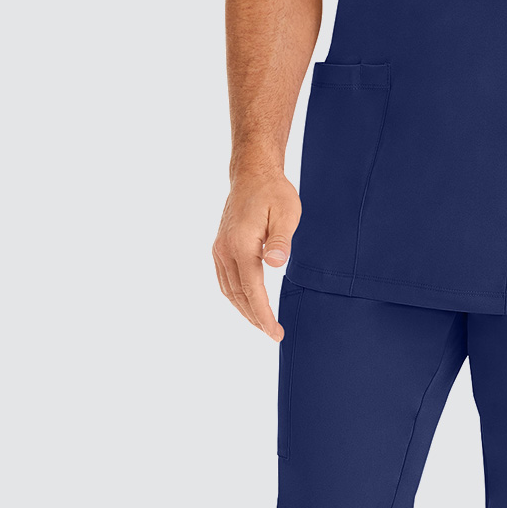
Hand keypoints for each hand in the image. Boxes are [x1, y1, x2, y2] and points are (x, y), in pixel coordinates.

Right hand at [212, 167, 300, 341]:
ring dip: (244, 309)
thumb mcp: (286, 213)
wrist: (252, 174)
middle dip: (255, 317)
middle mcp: (225, 249)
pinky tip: (247, 302)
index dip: (263, 314)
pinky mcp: (220, 246)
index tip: (275, 332)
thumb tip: (275, 264)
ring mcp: (220, 248)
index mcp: (241, 244)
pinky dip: (235, 296)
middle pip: (238, 295)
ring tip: (262, 324)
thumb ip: (280, 240)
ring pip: (228, 290)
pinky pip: (224, 279)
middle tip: (273, 333)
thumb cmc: (273, 192)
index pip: (252, 289)